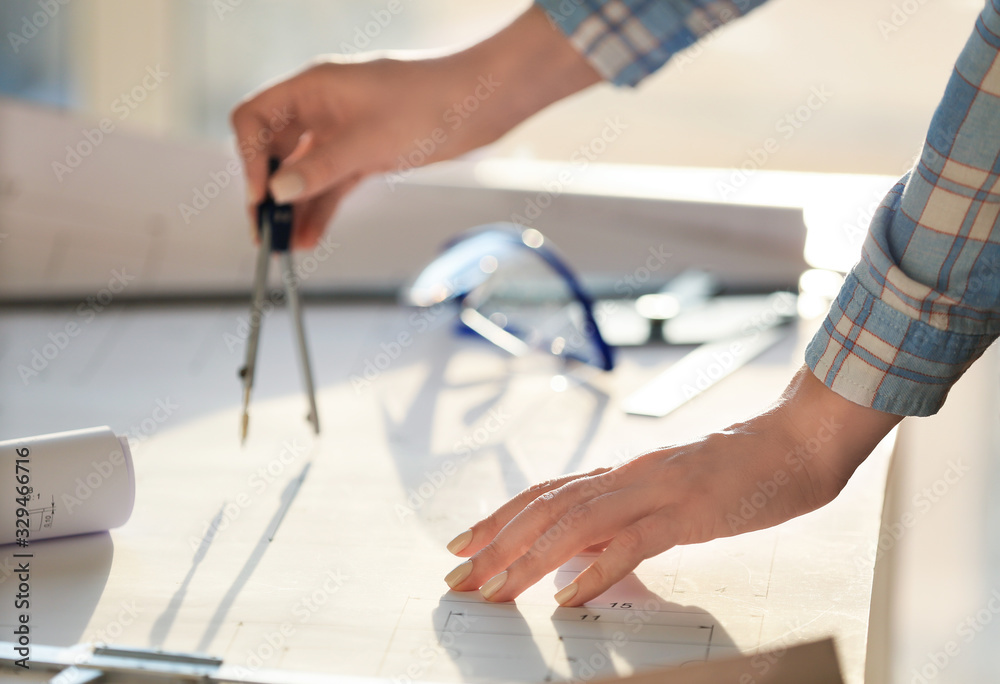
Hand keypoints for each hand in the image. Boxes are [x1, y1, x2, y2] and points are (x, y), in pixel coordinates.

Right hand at [229, 5, 599, 248]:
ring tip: (288, 248)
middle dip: (268, 193)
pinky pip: (331, 184)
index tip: (262, 199)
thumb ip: (320, 168)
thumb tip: (277, 193)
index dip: (249, 159)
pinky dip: (321, 209)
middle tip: (267, 234)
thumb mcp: (369, 141)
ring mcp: (342, 132)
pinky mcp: (364, 153)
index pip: (254, 118)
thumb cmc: (430, 103)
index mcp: (312, 88)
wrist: (481, 102)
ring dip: (295, 209)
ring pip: (304, 174)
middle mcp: (321, 108)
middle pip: (274, 150)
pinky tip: (311, 237)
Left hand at [443, 367, 900, 605]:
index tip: (463, 544)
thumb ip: (631, 516)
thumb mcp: (674, 496)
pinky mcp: (690, 509)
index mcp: (624, 473)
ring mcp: (657, 489)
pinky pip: (634, 541)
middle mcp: (629, 476)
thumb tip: (589, 547)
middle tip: (458, 577)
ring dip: (528, 558)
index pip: (545, 493)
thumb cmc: (742, 470)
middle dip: (495, 543)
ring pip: (575, 522)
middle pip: (546, 508)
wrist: (798, 440)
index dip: (498, 517)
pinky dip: (596, 568)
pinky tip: (567, 595)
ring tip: (494, 589)